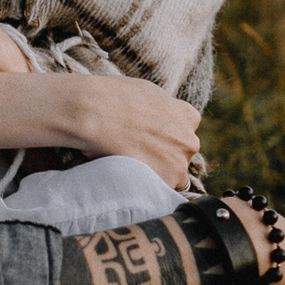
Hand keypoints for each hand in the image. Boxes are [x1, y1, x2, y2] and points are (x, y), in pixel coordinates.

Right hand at [59, 79, 202, 189]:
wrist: (94, 112)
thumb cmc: (114, 97)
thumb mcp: (149, 93)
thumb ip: (163, 110)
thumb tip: (158, 119)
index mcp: (188, 117)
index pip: (186, 135)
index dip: (168, 139)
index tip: (152, 141)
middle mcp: (189, 141)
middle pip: (181, 157)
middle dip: (164, 158)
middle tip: (137, 154)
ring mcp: (179, 163)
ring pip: (173, 177)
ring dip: (156, 174)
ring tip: (130, 166)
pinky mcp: (164, 181)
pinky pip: (158, 191)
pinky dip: (146, 188)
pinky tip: (128, 175)